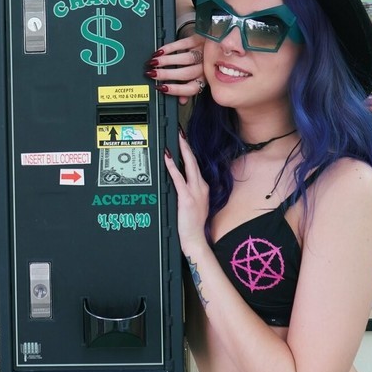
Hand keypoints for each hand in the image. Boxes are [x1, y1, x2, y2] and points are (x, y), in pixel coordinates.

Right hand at [147, 33, 206, 104]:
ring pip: (185, 59)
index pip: (191, 88)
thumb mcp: (202, 77)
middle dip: (167, 74)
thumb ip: (191, 89)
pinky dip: (170, 48)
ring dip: (167, 61)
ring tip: (154, 62)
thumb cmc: (208, 61)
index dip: (176, 90)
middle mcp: (206, 66)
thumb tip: (181, 101)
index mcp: (205, 78)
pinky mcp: (199, 39)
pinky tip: (161, 51)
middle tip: (153, 74)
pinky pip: (184, 44)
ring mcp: (203, 52)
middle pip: (186, 73)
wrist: (217, 39)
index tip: (162, 88)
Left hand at [164, 129, 210, 253]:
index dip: (189, 152)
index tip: (184, 140)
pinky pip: (179, 179)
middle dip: (186, 145)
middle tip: (180, 132)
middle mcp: (201, 187)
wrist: (196, 240)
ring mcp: (195, 192)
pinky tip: (168, 158)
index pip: (195, 166)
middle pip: (194, 161)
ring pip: (189, 166)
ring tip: (176, 139)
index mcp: (203, 188)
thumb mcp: (195, 204)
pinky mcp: (187, 199)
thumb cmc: (193, 224)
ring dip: (182, 151)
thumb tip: (179, 179)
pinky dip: (172, 167)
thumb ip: (189, 191)